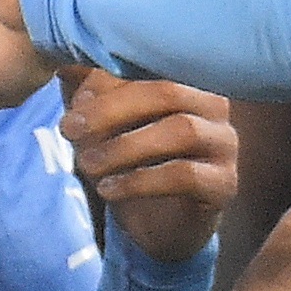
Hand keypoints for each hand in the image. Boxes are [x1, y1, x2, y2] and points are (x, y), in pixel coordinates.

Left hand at [59, 72, 239, 264]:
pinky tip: (108, 189)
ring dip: (124, 146)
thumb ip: (91, 96)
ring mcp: (224, 144)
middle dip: (112, 109)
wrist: (161, 224)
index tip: (73, 106)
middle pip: (168, 92)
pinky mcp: (224, 183)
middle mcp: (214, 105)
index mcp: (186, 79)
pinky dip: (140, 180)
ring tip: (86, 163)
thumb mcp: (104, 128)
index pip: (151, 66)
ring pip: (181, 131)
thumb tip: (66, 69)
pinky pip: (185, 175)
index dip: (108, 80)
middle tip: (70, 129)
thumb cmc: (134, 163)